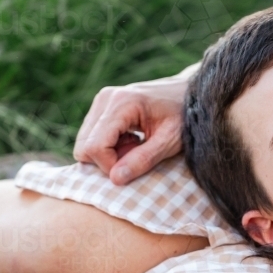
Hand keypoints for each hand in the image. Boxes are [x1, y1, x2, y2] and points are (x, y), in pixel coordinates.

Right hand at [73, 69, 192, 183]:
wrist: (189, 93)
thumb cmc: (184, 115)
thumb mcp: (170, 141)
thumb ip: (143, 160)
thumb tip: (115, 179)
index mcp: (121, 103)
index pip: (94, 147)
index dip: (110, 166)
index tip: (134, 166)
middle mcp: (105, 99)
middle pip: (84, 147)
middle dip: (107, 161)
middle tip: (137, 154)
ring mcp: (101, 101)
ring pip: (85, 144)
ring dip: (108, 154)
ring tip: (136, 146)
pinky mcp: (101, 107)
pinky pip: (91, 138)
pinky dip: (109, 146)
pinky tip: (131, 139)